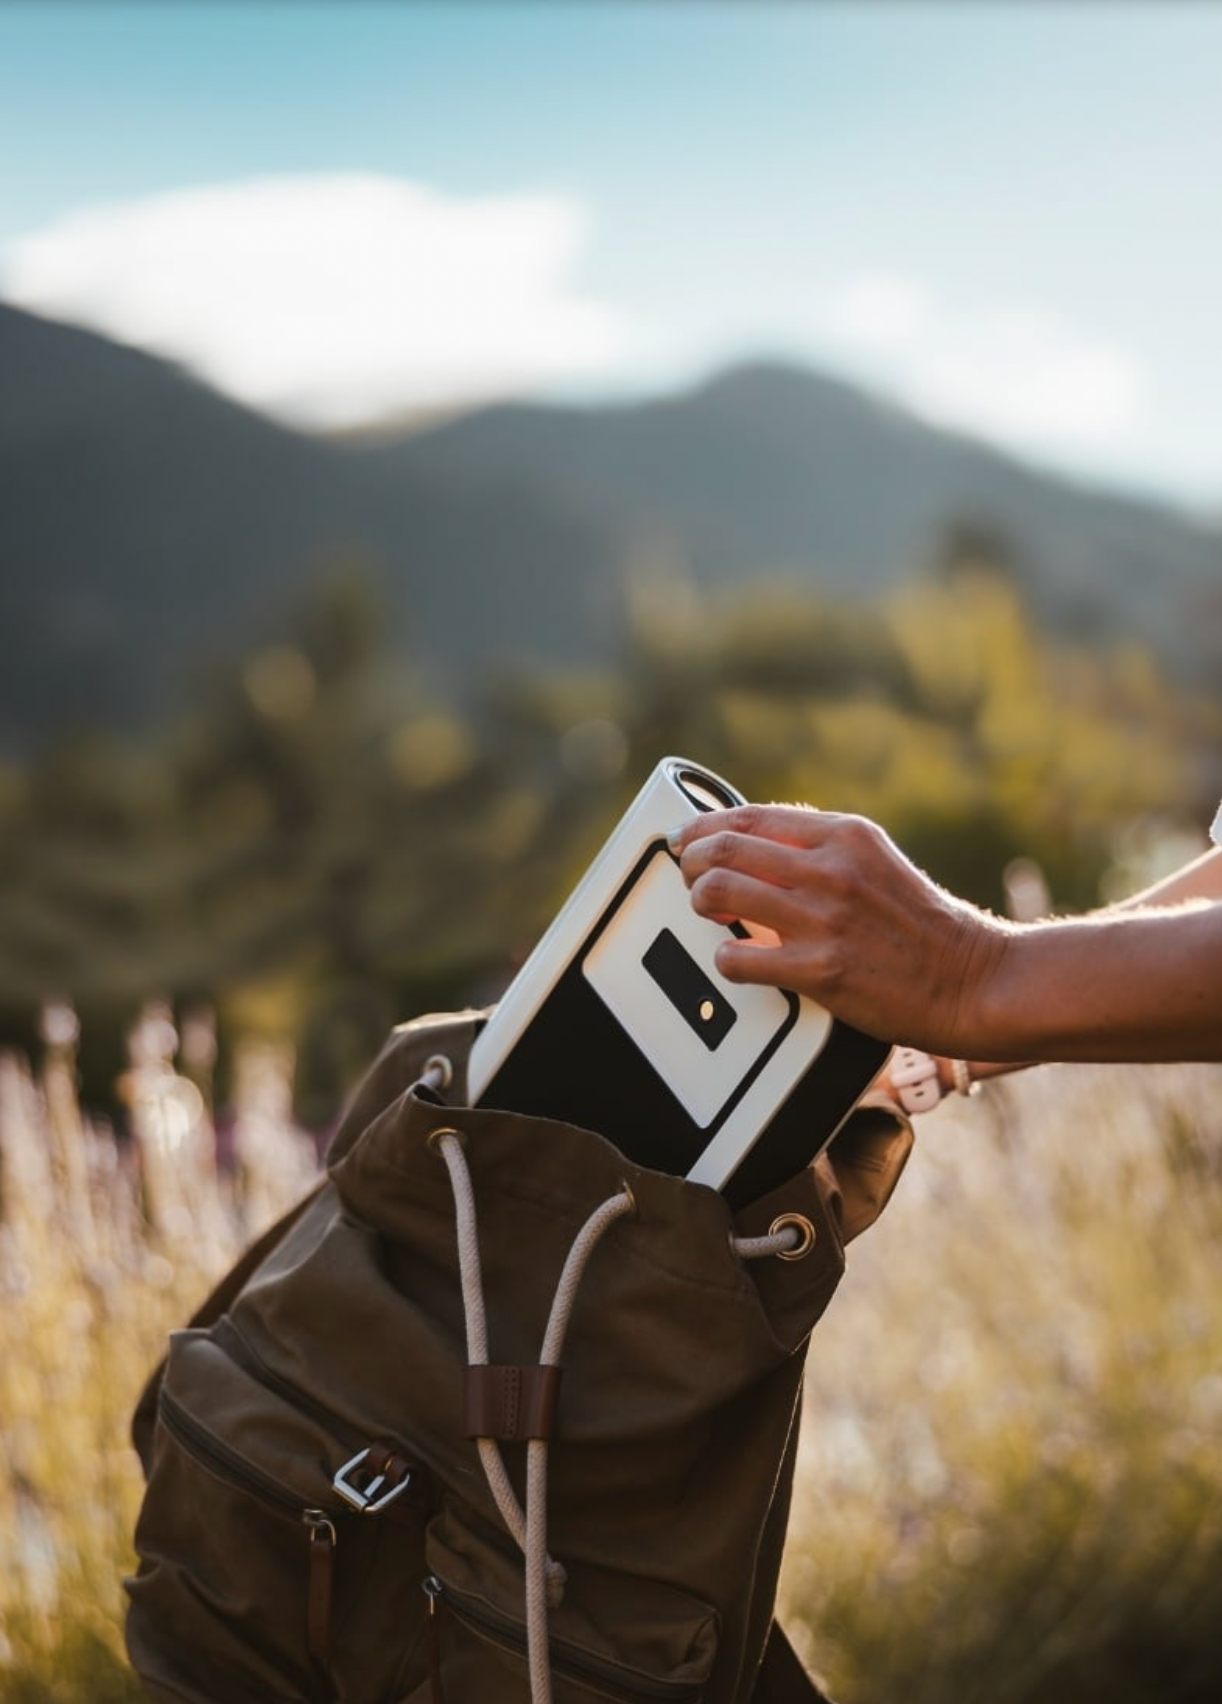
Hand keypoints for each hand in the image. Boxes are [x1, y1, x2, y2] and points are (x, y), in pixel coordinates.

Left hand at [671, 804, 1011, 1055]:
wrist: (973, 979)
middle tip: (690, 879)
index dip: (706, 828)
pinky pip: (737, 958)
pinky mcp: (820, 970)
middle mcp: (832, 869)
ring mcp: (824, 919)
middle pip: (723, 848)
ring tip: (710, 915)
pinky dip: (726, 959)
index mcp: (846, 835)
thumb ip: (821, 851)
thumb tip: (755, 848)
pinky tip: (739, 960)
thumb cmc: (925, 927)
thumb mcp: (876, 862)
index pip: (751, 816)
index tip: (690, 840)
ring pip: (718, 892)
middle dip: (692, 863)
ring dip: (700, 904)